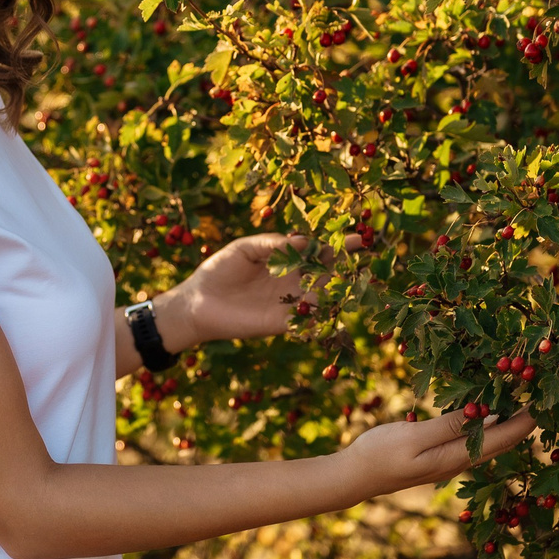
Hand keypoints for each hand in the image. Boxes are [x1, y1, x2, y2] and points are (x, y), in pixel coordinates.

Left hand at [160, 232, 352, 347]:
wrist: (197, 301)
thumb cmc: (218, 270)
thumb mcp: (244, 248)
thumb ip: (272, 243)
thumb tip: (303, 241)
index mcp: (285, 260)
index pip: (316, 251)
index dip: (336, 244)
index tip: (356, 236)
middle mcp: (293, 281)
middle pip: (326, 271)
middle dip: (345, 261)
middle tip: (361, 250)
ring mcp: (290, 302)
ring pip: (322, 294)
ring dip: (336, 284)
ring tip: (348, 272)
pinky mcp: (282, 323)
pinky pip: (307, 318)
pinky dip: (320, 312)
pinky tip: (330, 302)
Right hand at [338, 408, 537, 498]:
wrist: (355, 477)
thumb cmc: (380, 455)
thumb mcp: (413, 437)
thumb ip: (449, 425)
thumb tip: (486, 411)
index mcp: (457, 457)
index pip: (503, 437)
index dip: (526, 420)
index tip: (546, 398)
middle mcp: (460, 461)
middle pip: (503, 440)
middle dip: (524, 419)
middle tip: (542, 392)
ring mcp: (451, 459)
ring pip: (491, 440)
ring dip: (508, 420)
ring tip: (522, 396)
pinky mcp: (441, 455)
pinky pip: (474, 439)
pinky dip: (488, 422)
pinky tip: (488, 409)